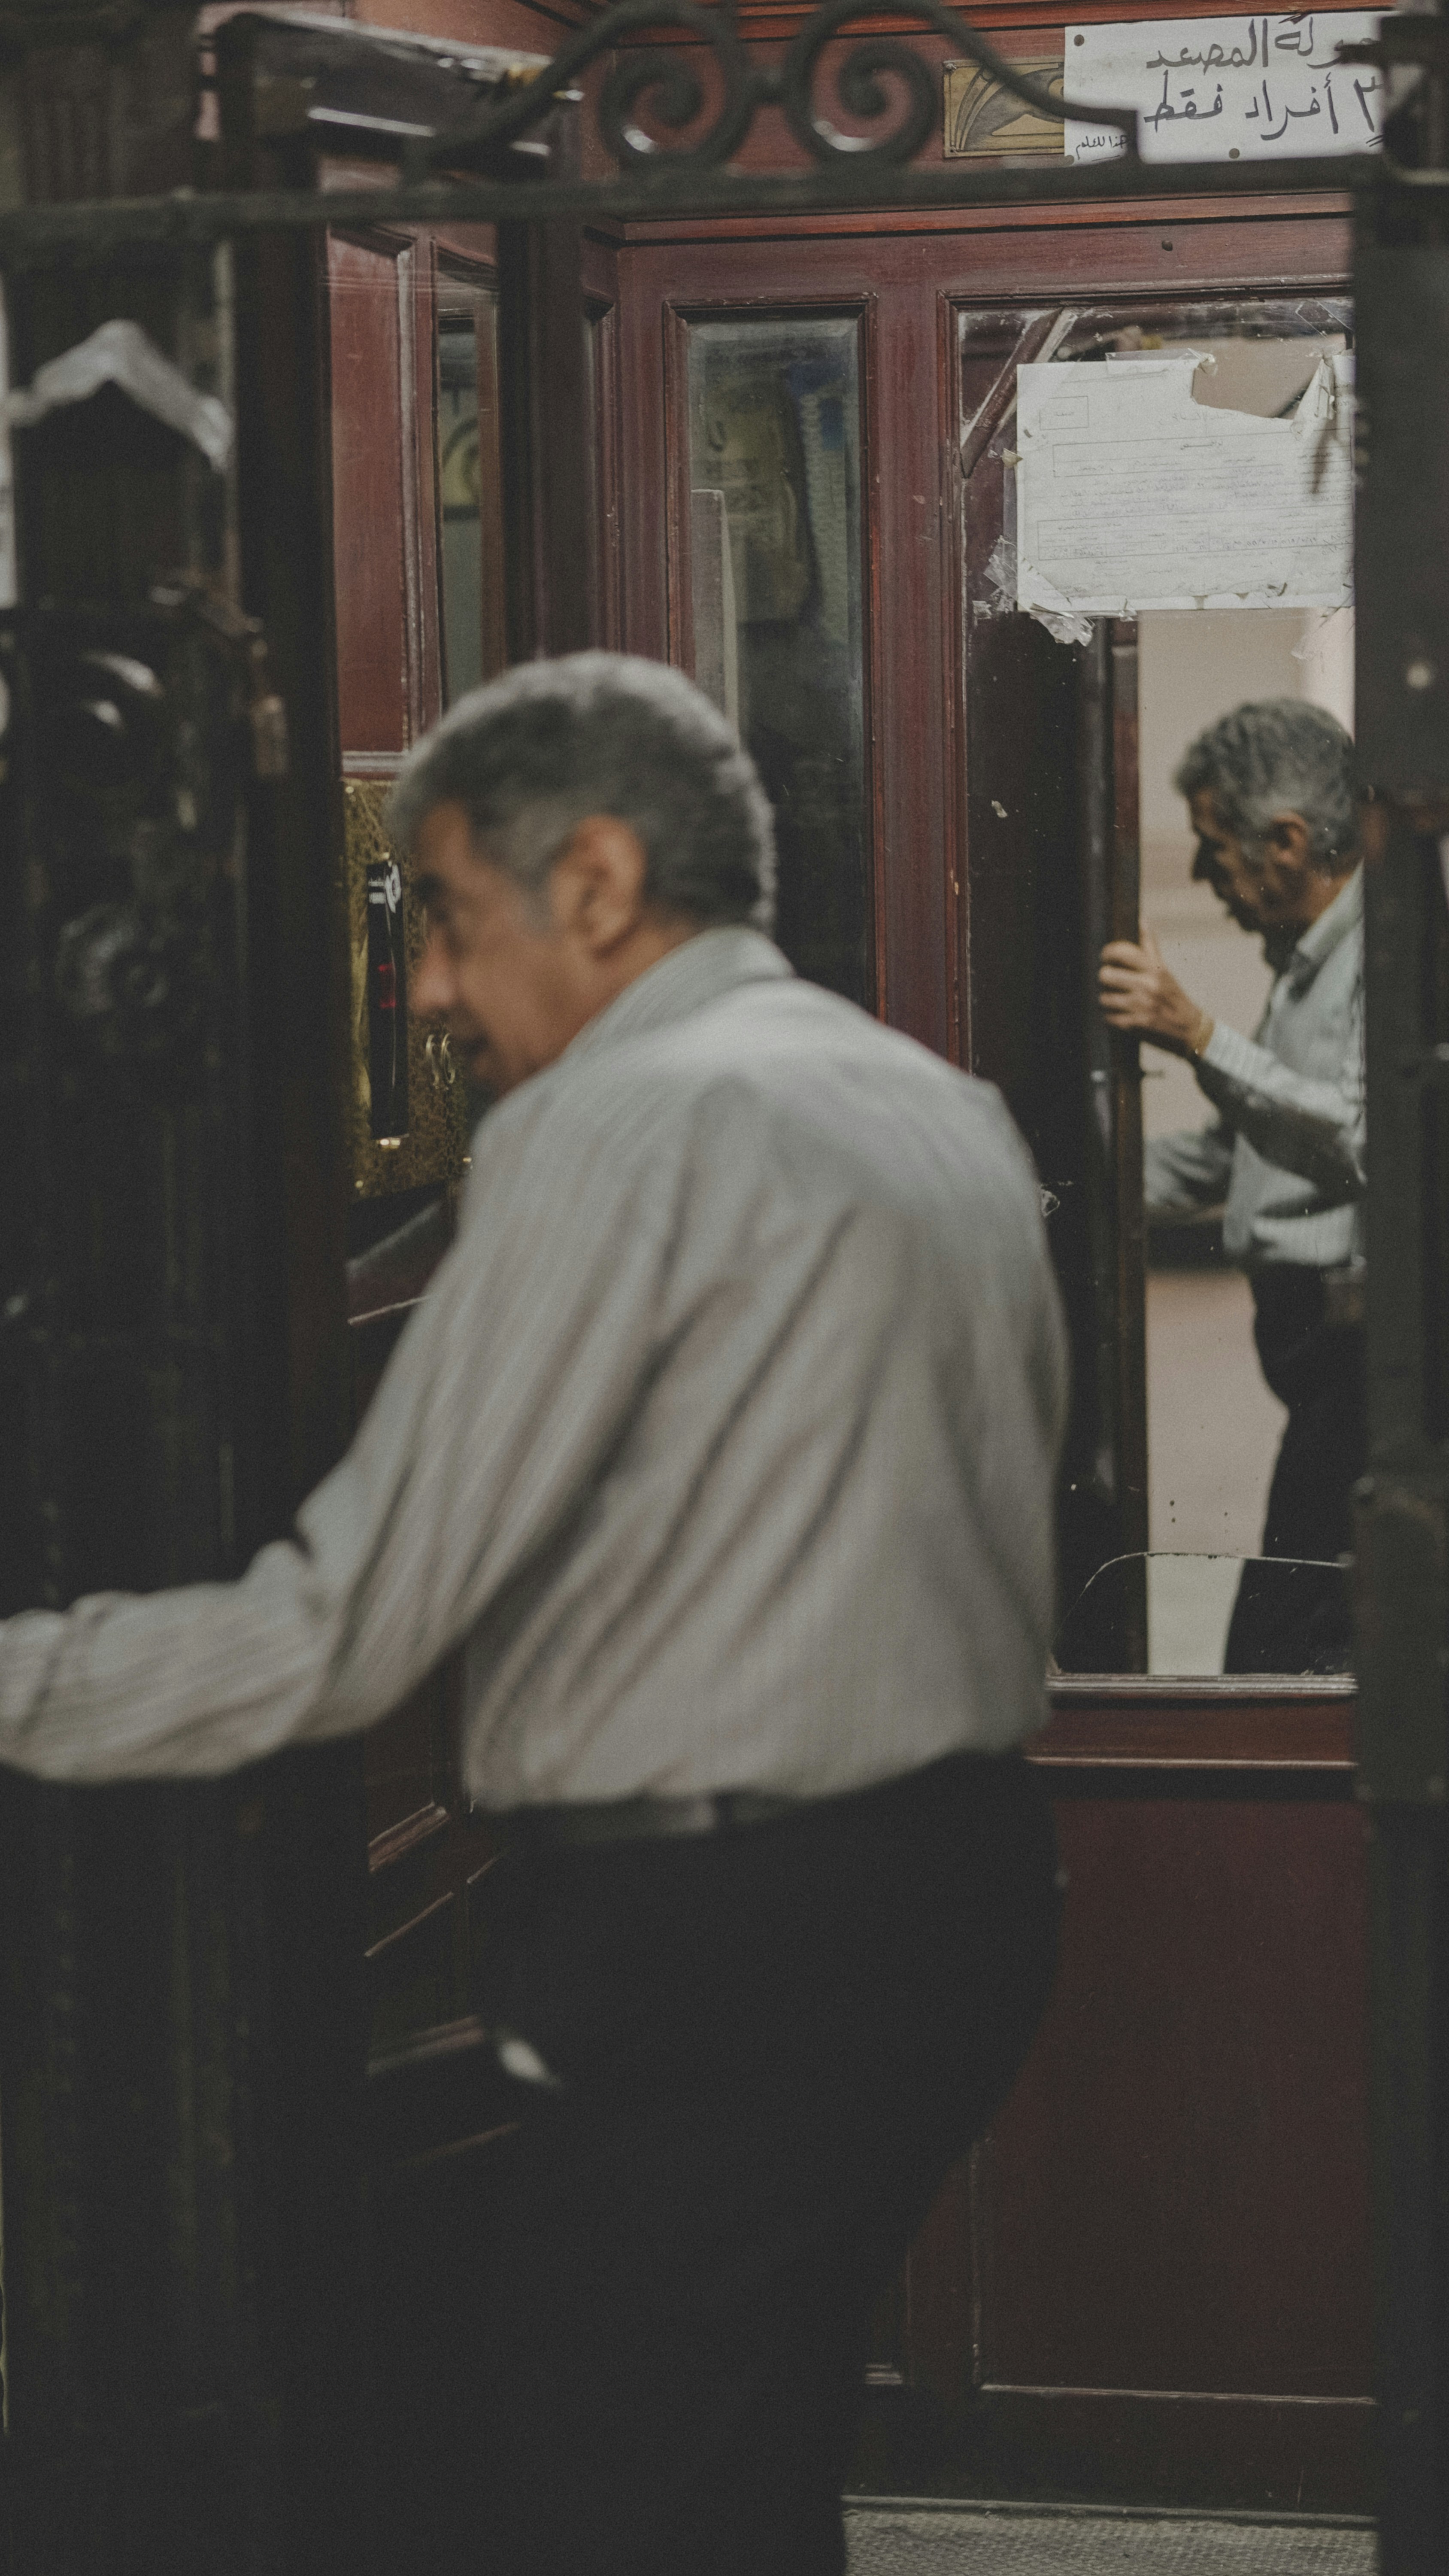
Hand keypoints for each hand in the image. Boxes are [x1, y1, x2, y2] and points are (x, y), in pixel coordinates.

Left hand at [1098, 931, 1212, 1056]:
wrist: (1189, 1027)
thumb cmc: (1173, 995)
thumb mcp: (1164, 970)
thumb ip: (1150, 946)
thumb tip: (1142, 920)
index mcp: (1155, 969)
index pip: (1122, 952)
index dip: (1108, 952)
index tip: (1106, 956)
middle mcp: (1148, 985)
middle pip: (1106, 974)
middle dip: (1105, 977)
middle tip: (1108, 979)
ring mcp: (1141, 1005)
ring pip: (1105, 997)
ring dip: (1106, 998)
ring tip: (1112, 998)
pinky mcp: (1136, 1024)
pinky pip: (1110, 1017)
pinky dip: (1111, 1016)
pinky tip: (1117, 1013)